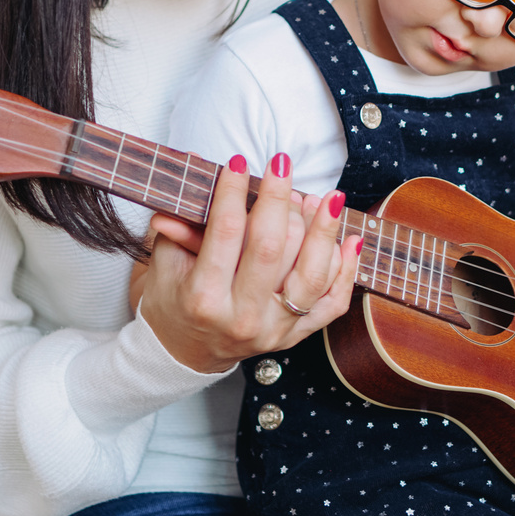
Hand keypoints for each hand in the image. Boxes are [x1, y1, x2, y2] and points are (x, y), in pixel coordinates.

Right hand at [136, 153, 361, 372]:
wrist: (186, 352)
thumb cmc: (176, 300)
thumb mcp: (166, 265)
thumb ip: (178, 228)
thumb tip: (195, 183)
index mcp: (205, 298)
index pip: (226, 233)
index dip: (235, 193)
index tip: (240, 164)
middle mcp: (243, 317)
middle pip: (272, 248)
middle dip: (280, 199)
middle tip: (282, 166)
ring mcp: (275, 329)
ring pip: (312, 275)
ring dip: (324, 230)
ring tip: (326, 198)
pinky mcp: (296, 335)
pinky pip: (332, 303)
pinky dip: (346, 270)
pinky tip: (349, 239)